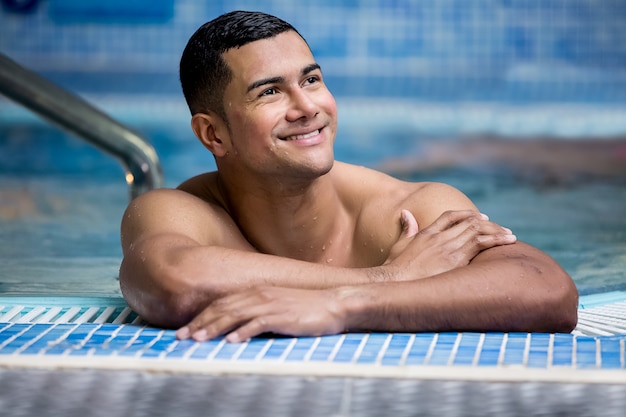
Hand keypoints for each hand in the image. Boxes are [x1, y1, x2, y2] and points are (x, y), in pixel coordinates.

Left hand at [175, 286, 345, 342]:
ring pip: (235, 315)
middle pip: (222, 308)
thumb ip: (257, 310)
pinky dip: (243, 332)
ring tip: (198, 340)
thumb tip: (236, 325)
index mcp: (256, 291)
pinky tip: (231, 341)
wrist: (334, 303)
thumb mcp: (277, 305)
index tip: (185, 330)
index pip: (221, 303)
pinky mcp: (283, 315)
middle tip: (181, 338)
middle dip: (199, 323)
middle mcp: (259, 295)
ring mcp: (270, 304)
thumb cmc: (306, 308)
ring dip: (214, 328)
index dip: (201, 316)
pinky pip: (258, 323)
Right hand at [385, 209, 515, 279]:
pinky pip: (480, 244)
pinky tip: (507, 241)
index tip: (479, 217)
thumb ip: (407, 229)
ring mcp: (449, 247)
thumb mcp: (399, 245)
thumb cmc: (394, 268)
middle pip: (469, 222)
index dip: (466, 215)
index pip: (450, 216)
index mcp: (427, 233)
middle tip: (502, 229)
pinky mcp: (456, 259)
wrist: (395, 281)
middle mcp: (440, 237)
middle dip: (487, 224)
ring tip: (510, 235)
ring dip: (496, 232)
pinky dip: (495, 240)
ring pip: (477, 231)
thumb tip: (406, 213)